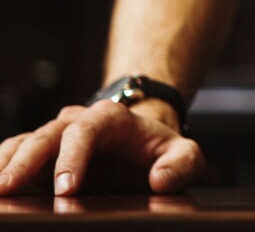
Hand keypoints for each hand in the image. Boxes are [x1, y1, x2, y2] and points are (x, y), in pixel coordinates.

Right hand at [0, 100, 203, 195]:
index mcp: (110, 118)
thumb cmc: (159, 149)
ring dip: (4, 164)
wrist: (142, 142)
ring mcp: (54, 136)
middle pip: (45, 136)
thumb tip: (161, 180)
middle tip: (8, 188)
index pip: (85, 132)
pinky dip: (1, 167)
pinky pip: (12, 155)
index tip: (66, 188)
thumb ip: (181, 164)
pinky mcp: (40, 154)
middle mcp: (76, 122)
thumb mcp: (184, 154)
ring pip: (22, 143)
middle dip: (25, 163)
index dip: (72, 158)